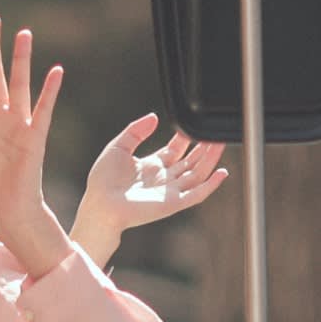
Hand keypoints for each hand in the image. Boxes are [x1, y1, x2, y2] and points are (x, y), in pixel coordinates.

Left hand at [71, 114, 227, 264]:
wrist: (100, 205)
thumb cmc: (103, 180)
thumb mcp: (117, 148)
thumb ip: (135, 131)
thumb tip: (154, 116)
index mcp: (151, 166)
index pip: (175, 150)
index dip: (185, 139)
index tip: (193, 127)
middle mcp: (163, 178)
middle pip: (190, 161)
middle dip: (203, 148)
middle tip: (214, 134)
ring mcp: (170, 191)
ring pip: (198, 174)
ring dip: (210, 160)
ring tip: (221, 144)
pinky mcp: (173, 203)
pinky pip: (198, 194)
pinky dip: (211, 185)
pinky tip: (222, 172)